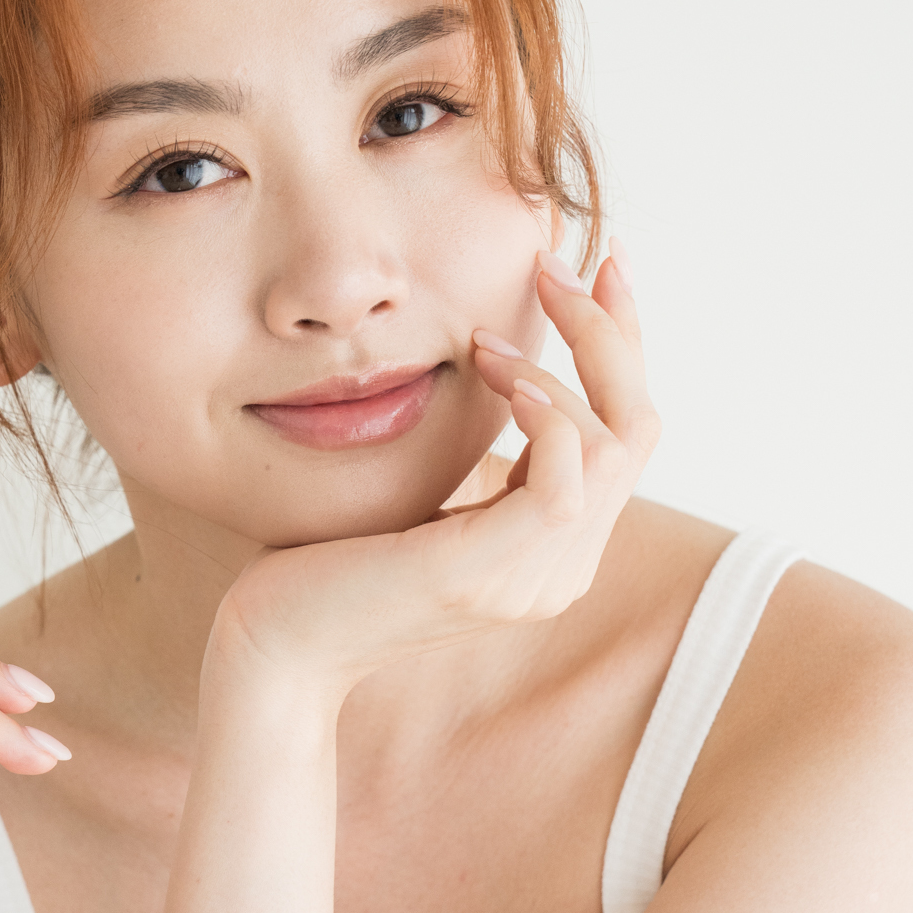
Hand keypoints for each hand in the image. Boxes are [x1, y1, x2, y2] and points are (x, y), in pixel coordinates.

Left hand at [211, 245, 657, 703]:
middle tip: (557, 265)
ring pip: (614, 444)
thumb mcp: (423, 494)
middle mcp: (561, 568)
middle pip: (638, 428)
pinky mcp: (490, 574)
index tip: (595, 269)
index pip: (624, 436)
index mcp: (551, 549)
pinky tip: (493, 378)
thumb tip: (499, 363)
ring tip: (487, 345)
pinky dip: (543, 409)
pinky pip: (566, 476)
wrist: (275, 646)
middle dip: (610, 333)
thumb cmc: (326, 563)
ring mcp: (534, 578)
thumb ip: (479, 458)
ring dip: (560, 367)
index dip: (621, 345)